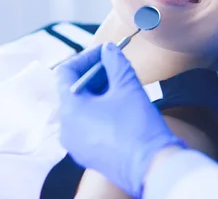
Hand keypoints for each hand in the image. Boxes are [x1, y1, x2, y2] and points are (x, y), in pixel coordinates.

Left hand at [56, 43, 185, 197]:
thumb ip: (115, 62)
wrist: (151, 167)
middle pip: (73, 90)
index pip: (66, 72)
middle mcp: (66, 129)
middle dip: (94, 74)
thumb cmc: (138, 126)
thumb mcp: (127, 86)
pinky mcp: (87, 155)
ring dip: (97, 92)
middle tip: (114, 65)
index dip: (86, 57)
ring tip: (119, 84)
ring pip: (80, 109)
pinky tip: (118, 106)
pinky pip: (86, 126)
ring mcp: (75, 145)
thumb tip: (108, 49)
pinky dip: (98, 111)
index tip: (105, 52)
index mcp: (70, 109)